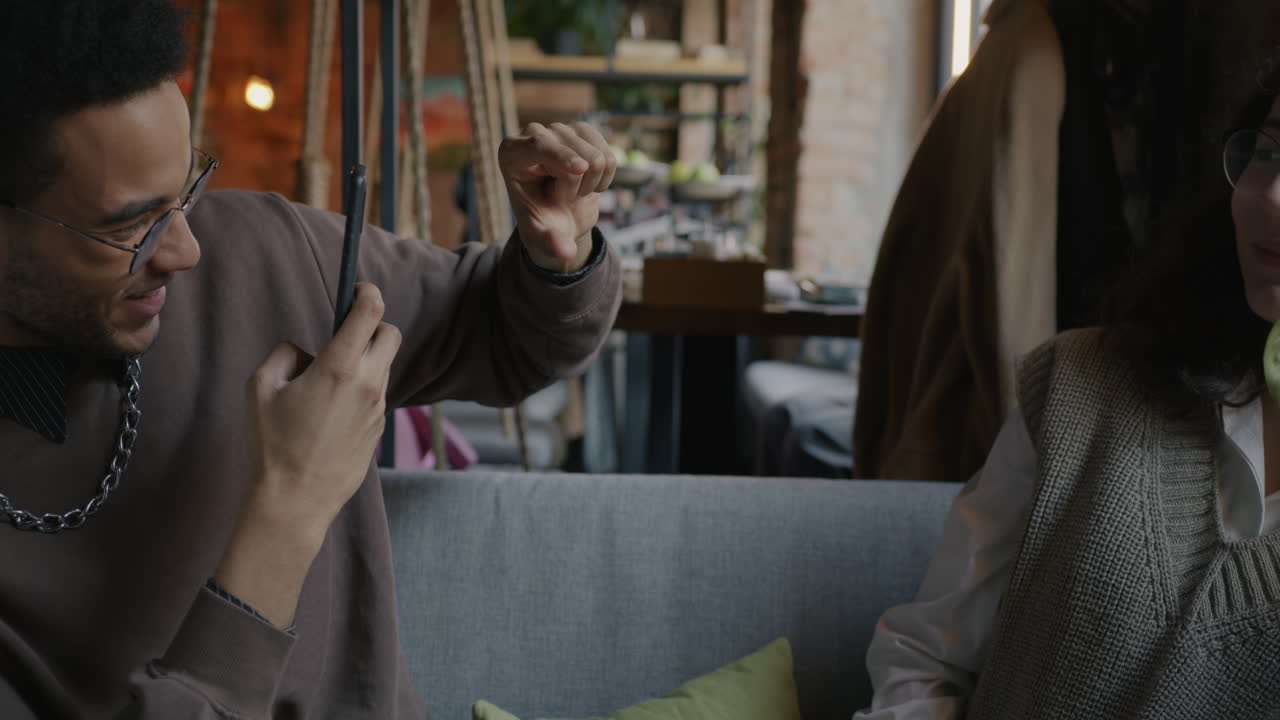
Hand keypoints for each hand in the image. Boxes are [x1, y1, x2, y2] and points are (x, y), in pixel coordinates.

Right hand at [244, 282, 400, 527]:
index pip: (371, 311)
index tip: (357, 289)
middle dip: (373, 324)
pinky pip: (377, 394)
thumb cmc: (272, 445)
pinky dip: (362, 387)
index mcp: (339, 367)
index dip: (367, 291)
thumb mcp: (260, 388)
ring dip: (366, 358)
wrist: (295, 500)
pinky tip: (333, 407)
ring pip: (385, 365)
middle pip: (390, 333)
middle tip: (345, 333)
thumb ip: (284, 355)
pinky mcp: (379, 429)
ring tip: (328, 379)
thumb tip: (305, 352)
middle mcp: (368, 384)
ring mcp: (378, 408)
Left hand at [499, 121, 616, 271]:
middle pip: (571, 153)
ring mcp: (561, 129)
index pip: (538, 145)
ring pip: (595, 155)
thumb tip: (566, 252)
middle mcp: (533, 133)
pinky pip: (609, 155)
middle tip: (564, 200)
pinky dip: (606, 176)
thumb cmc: (543, 222)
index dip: (560, 156)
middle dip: (576, 185)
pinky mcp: (583, 131)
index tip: (581, 169)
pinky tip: (589, 183)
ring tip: (575, 192)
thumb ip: (550, 243)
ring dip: (591, 183)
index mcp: (511, 153)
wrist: (559, 214)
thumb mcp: (542, 237)